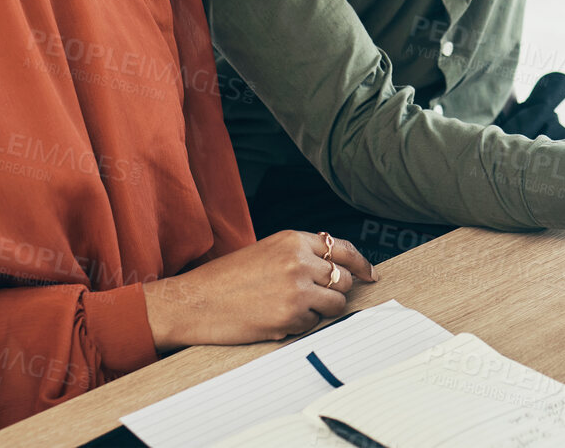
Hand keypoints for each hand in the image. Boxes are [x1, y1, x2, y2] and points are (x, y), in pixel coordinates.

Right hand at [141, 229, 376, 351]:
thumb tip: (334, 267)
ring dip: (320, 311)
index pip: (342, 248)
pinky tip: (275, 319)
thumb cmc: (226, 279)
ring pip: (335, 304)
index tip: (370, 275)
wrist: (194, 301)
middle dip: (335, 292)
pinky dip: (301, 325)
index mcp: (293, 240)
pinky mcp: (291, 315)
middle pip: (343, 279)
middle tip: (316, 300)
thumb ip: (299, 254)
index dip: (361, 263)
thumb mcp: (265, 251)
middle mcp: (299, 260)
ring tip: (289, 309)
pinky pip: (314, 324)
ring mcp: (297, 288)